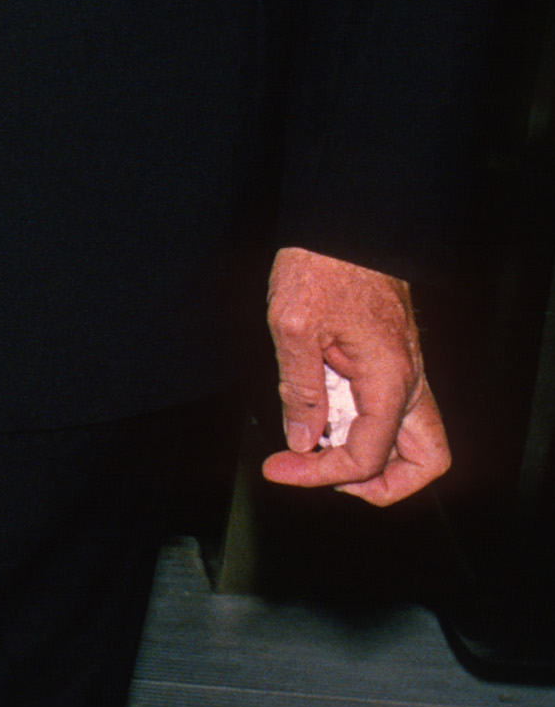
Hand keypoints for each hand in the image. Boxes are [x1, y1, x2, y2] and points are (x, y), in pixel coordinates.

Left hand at [261, 247, 449, 506]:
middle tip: (325, 472)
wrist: (342, 221)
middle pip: (425, 463)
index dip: (320, 474)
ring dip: (371, 457)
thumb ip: (300, 390)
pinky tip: (321, 413)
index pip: (366, 458)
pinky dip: (362, 428)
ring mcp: (405, 372)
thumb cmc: (322, 263)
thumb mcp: (293, 325)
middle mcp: (409, 382)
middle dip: (380, 486)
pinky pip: (391, 413)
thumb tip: (304, 440)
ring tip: (318, 447)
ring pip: (412, 441)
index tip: (281, 467)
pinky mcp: (392, 362)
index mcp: (390, 379)